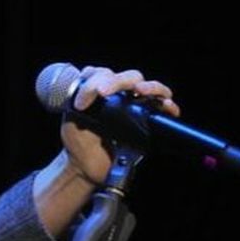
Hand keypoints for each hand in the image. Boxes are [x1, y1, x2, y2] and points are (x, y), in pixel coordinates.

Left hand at [60, 65, 181, 184]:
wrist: (88, 167)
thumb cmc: (80, 142)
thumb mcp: (71, 119)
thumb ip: (76, 100)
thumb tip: (93, 88)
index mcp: (101, 91)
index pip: (103, 73)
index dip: (93, 81)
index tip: (81, 103)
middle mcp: (122, 95)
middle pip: (130, 77)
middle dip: (118, 81)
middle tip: (104, 92)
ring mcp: (138, 108)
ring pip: (151, 88)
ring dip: (149, 86)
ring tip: (140, 90)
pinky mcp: (151, 123)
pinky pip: (165, 109)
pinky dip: (167, 105)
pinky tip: (164, 106)